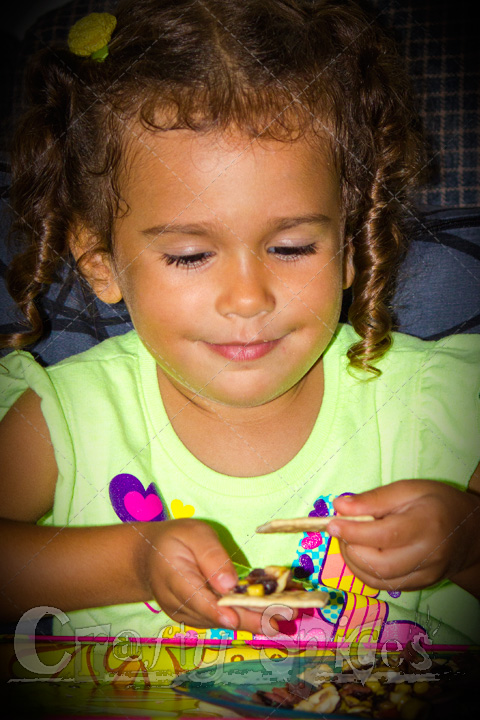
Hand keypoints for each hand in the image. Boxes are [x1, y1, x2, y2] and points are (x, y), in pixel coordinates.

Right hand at [139, 519, 274, 633]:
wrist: (150, 558)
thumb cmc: (176, 539)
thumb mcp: (194, 533)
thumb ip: (211, 556)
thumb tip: (229, 584)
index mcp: (173, 575)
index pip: (194, 596)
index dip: (215, 610)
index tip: (235, 618)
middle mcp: (176, 602)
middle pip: (213, 615)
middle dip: (248, 620)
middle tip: (279, 622)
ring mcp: (184, 614)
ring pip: (219, 621)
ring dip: (251, 620)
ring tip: (283, 616)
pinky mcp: (194, 619)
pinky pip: (219, 620)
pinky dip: (243, 617)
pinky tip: (267, 614)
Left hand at [328, 480, 479, 593]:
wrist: (470, 532)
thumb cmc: (437, 503)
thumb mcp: (408, 489)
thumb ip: (374, 499)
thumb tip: (340, 506)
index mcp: (425, 524)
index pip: (384, 535)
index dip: (353, 532)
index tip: (332, 523)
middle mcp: (427, 555)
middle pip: (379, 564)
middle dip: (350, 549)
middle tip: (339, 531)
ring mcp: (425, 575)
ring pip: (379, 580)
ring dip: (354, 563)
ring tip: (348, 541)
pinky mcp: (420, 586)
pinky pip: (385, 586)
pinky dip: (365, 572)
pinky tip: (361, 554)